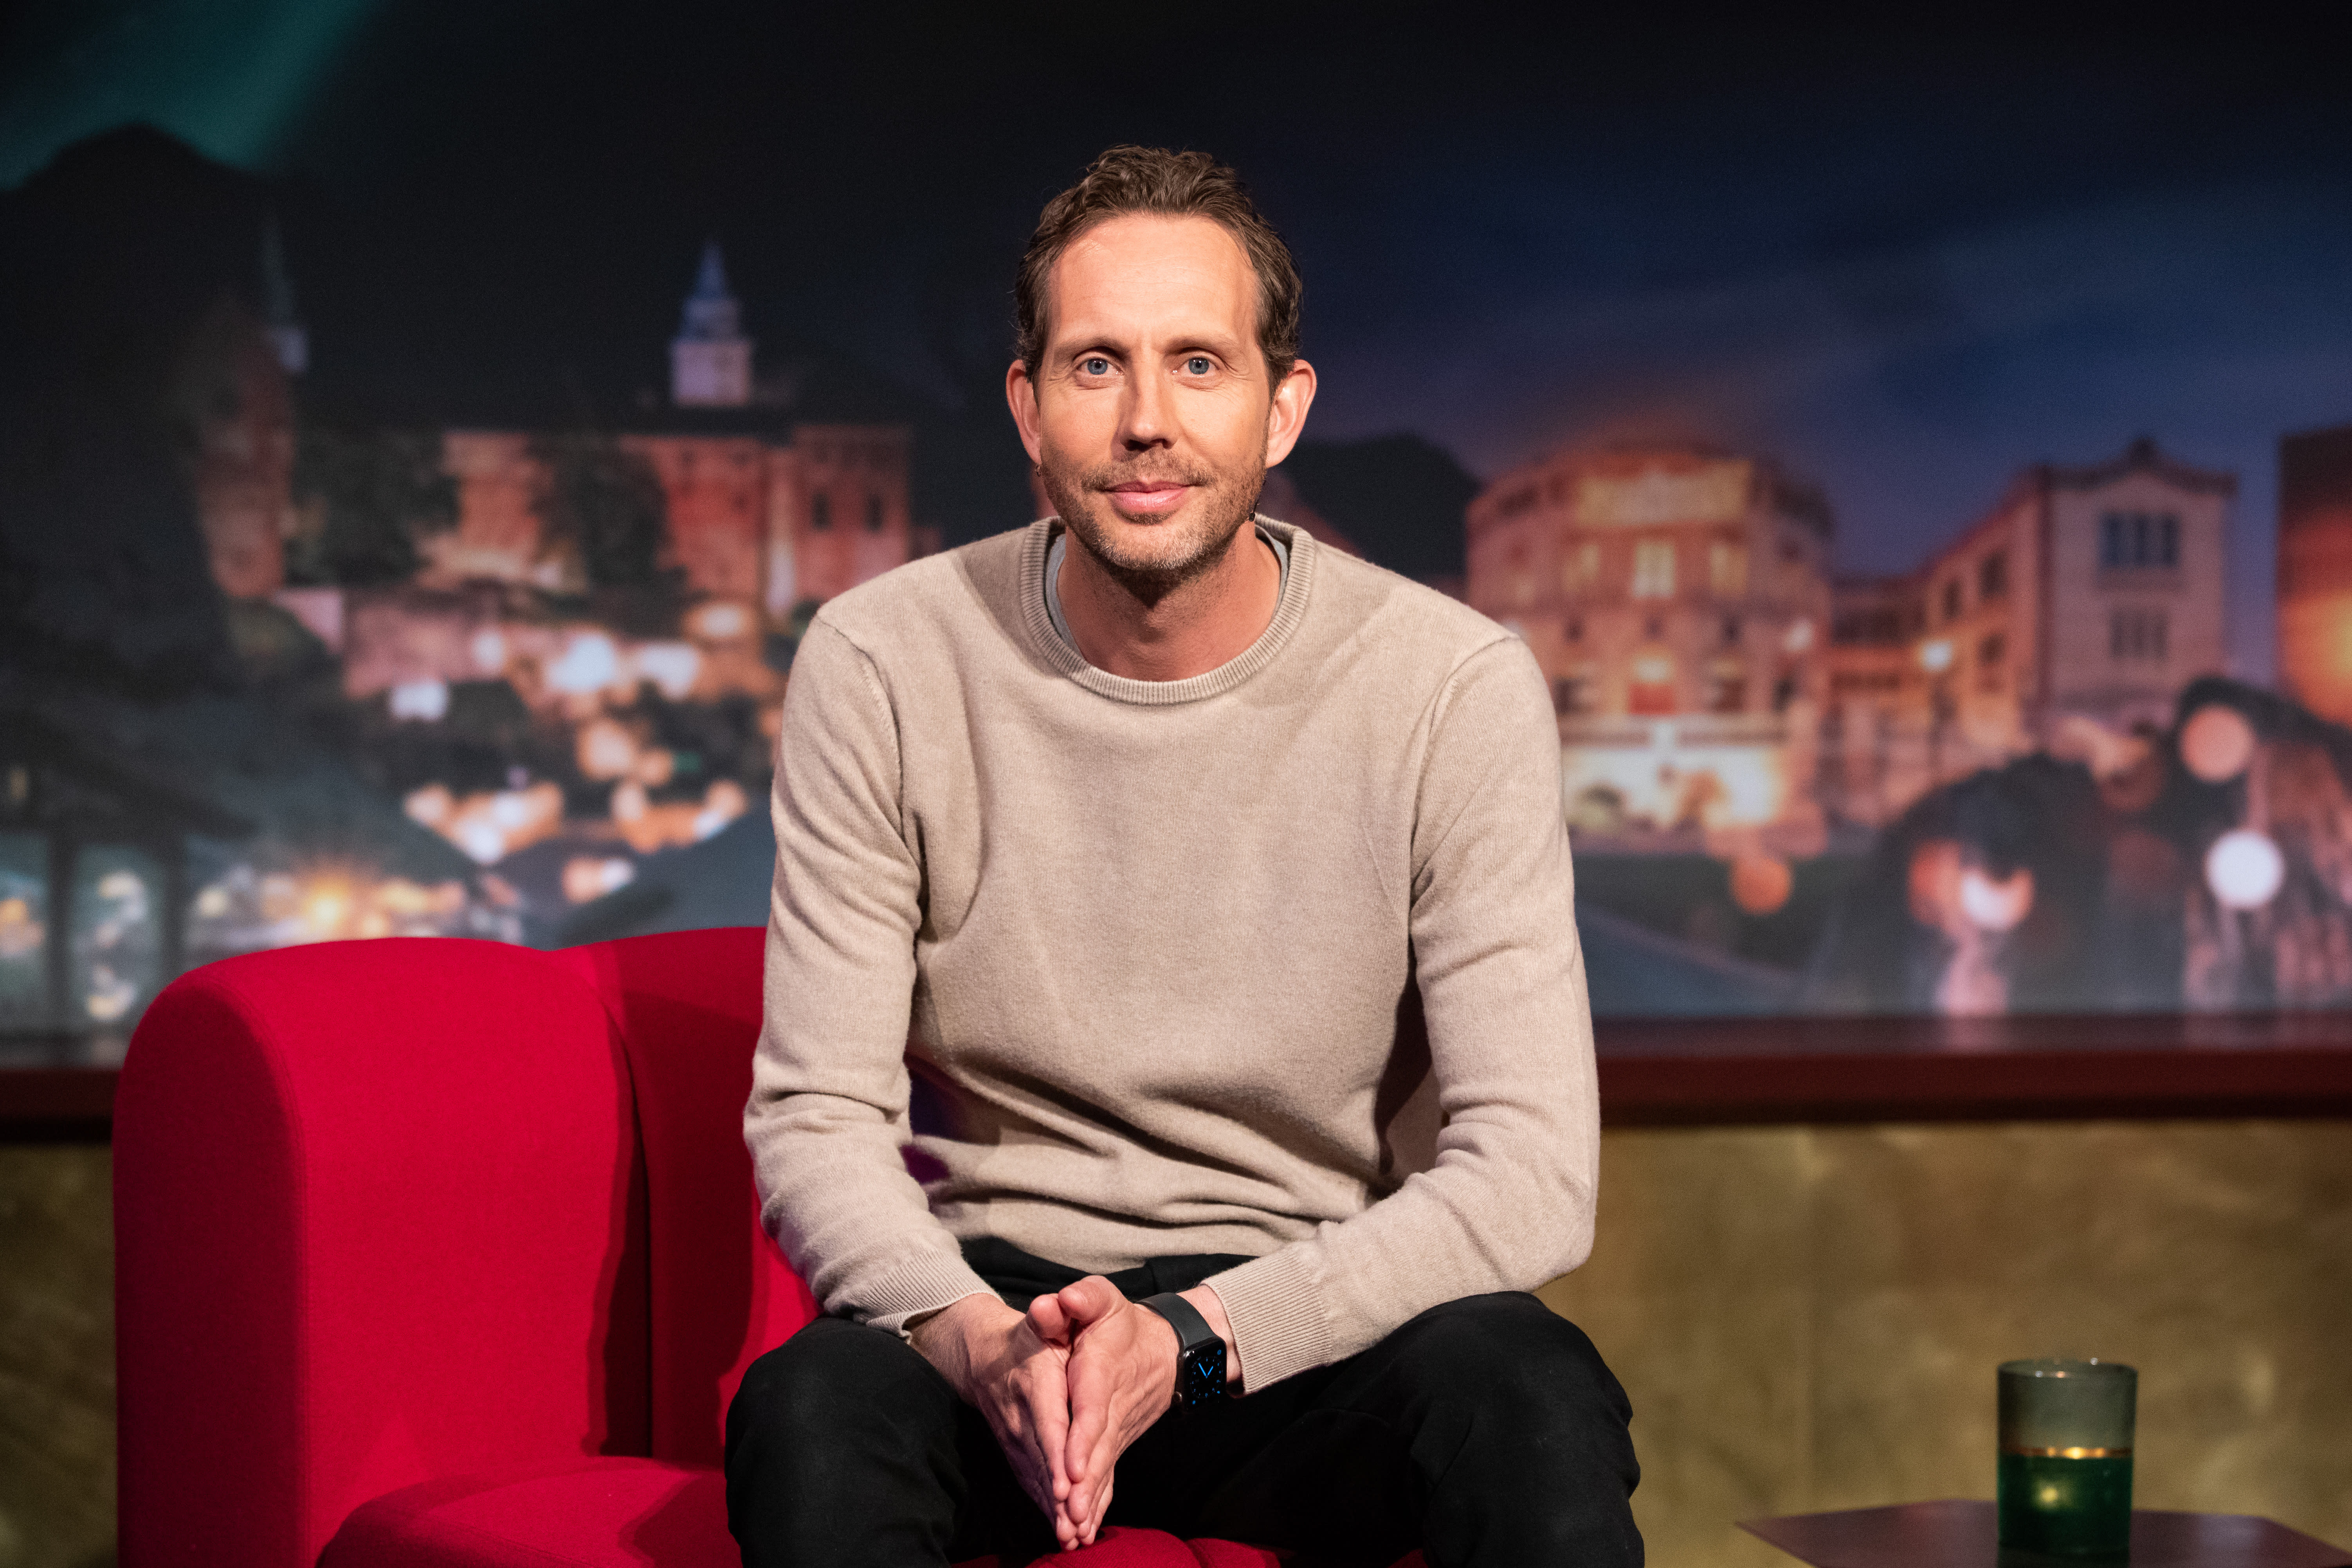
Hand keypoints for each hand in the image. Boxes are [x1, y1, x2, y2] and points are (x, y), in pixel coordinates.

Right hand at [908, 1293, 1084, 1549]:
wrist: (981, 1354)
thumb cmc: (1027, 1337)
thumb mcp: (1043, 1318)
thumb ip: (1056, 1313)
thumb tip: (1052, 1305)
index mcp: (1035, 1380)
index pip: (1048, 1419)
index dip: (1058, 1450)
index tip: (1072, 1480)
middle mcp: (1022, 1414)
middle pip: (1042, 1459)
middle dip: (1059, 1495)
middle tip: (1075, 1526)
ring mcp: (1015, 1437)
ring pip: (1036, 1477)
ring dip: (1053, 1509)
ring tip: (1071, 1538)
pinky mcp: (1015, 1452)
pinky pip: (1031, 1482)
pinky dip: (1046, 1507)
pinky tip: (1062, 1529)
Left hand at [1029, 1279, 1240, 1546]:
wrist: (1166, 1350)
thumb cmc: (1123, 1325)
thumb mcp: (1103, 1300)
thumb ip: (1082, 1299)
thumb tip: (1059, 1300)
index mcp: (1102, 1370)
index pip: (1092, 1407)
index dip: (1082, 1438)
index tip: (1071, 1467)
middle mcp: (1112, 1407)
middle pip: (1098, 1448)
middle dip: (1085, 1484)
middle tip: (1068, 1514)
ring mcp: (1117, 1430)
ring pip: (1103, 1468)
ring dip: (1089, 1501)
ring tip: (1073, 1531)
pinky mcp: (1116, 1444)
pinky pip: (1107, 1477)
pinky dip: (1097, 1504)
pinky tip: (1084, 1531)